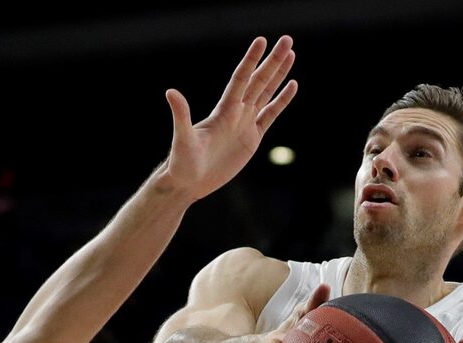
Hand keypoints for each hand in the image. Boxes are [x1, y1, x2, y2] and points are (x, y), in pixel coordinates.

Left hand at [160, 36, 297, 201]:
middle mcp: (236, 112)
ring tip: (291, 54)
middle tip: (287, 40)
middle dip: (273, 61)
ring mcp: (245, 124)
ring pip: (266, 93)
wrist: (189, 181)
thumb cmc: (182, 161)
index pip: (241, 79)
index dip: (251, 60)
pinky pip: (270, 115)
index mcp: (223, 110)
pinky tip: (292, 86)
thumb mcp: (182, 138)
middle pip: (258, 81)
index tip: (262, 41)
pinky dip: (281, 101)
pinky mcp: (252, 139)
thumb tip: (171, 92)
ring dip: (279, 75)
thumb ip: (181, 115)